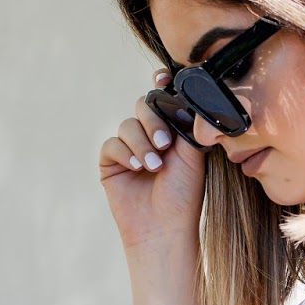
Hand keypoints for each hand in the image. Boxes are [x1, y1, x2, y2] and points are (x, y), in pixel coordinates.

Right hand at [99, 71, 207, 250]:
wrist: (165, 227)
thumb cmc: (184, 194)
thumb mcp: (193, 155)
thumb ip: (187, 123)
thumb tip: (185, 95)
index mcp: (172, 130)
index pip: (163, 99)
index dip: (161, 83)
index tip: (162, 77)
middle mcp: (150, 135)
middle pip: (143, 106)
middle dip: (153, 121)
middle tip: (164, 144)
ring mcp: (129, 148)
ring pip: (128, 125)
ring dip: (141, 143)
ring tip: (153, 166)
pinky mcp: (111, 162)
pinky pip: (112, 144)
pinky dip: (124, 153)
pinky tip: (137, 168)